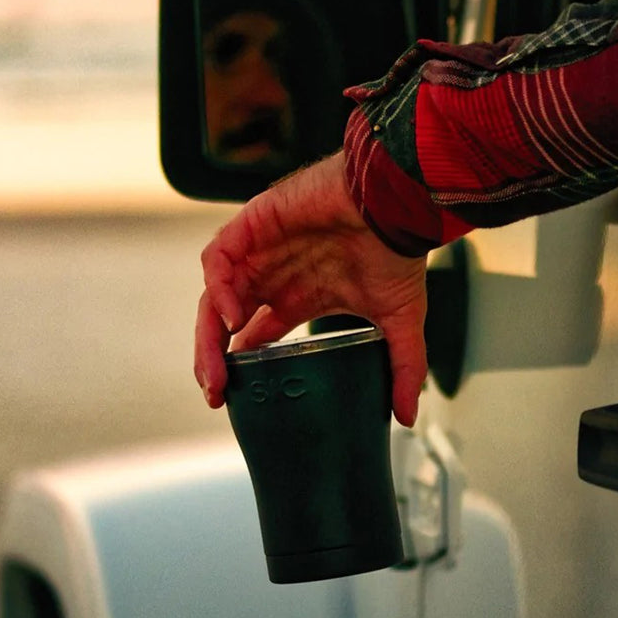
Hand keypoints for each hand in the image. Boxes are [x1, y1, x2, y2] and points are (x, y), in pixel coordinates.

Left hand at [194, 151, 429, 425]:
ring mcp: (259, 251)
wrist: (398, 201)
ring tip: (216, 368)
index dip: (237, 366)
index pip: (252, 337)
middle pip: (225, 323)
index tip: (230, 400)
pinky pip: (218, 260)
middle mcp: (272, 276)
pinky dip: (219, 289)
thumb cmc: (397, 247)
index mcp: (296, 297)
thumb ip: (403, 368)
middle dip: (213, 359)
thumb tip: (409, 416)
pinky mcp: (252, 223)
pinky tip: (234, 317)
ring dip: (208, 334)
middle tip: (215, 394)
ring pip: (214, 296)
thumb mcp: (401, 320)